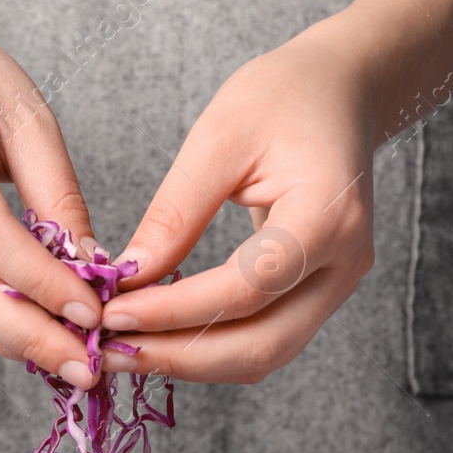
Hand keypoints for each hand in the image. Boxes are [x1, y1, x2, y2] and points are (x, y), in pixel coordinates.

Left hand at [101, 27, 379, 383]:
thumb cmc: (282, 97)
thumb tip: (127, 280)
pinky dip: (210, 347)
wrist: (339, 90)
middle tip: (108, 352)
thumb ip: (176, 214)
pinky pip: (264, 338)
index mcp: (328, 215)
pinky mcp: (320, 292)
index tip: (111, 314)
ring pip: (264, 355)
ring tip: (124, 350)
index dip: (175, 312)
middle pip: (261, 345)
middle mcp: (345, 263)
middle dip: (179, 356)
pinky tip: (160, 336)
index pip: (246, 289)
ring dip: (191, 362)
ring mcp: (338, 284)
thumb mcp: (218, 139)